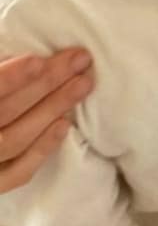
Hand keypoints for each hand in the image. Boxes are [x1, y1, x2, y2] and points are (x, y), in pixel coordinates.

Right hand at [0, 49, 91, 192]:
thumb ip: (0, 71)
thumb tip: (18, 51)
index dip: (9, 78)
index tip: (37, 60)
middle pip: (4, 113)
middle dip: (45, 84)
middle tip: (80, 60)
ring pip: (14, 140)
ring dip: (51, 110)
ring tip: (82, 84)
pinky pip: (16, 173)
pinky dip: (41, 149)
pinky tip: (65, 124)